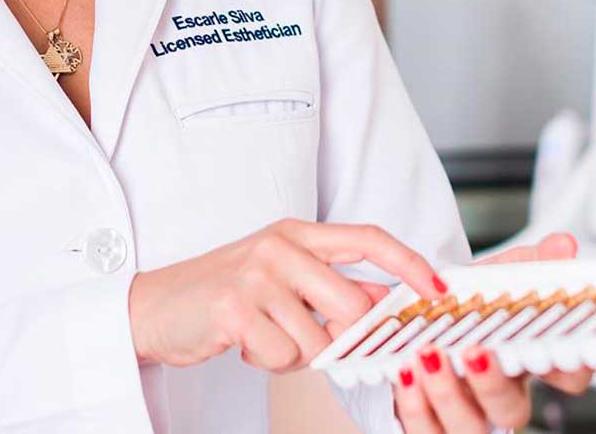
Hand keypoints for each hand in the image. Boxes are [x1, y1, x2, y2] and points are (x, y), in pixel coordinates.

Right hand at [128, 217, 449, 370]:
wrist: (157, 305)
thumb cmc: (225, 292)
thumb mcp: (282, 277)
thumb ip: (332, 283)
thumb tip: (386, 295)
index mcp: (296, 233)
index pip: (367, 239)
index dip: (408, 263)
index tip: (438, 288)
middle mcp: (280, 246)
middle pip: (352, 304)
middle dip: (340, 337)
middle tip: (311, 339)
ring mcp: (258, 274)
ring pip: (319, 339)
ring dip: (297, 353)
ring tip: (265, 335)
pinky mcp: (236, 307)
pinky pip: (284, 355)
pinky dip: (269, 361)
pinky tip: (245, 343)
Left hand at [392, 232, 594, 431]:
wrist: (409, 328)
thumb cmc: (459, 313)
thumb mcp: (488, 282)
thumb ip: (523, 264)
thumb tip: (563, 244)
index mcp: (520, 363)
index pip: (567, 376)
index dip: (571, 366)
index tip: (558, 343)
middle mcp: (495, 397)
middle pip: (512, 410)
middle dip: (494, 384)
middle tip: (476, 351)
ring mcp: (463, 417)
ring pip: (467, 428)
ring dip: (447, 395)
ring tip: (427, 356)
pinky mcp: (427, 425)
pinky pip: (424, 430)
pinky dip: (414, 405)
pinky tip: (403, 373)